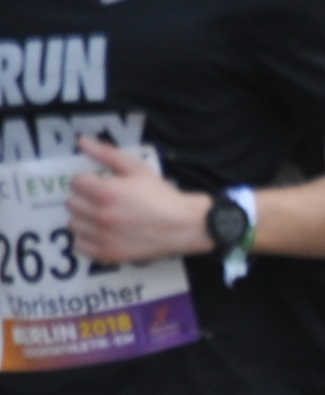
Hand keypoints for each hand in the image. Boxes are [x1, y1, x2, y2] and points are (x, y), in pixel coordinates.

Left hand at [66, 138, 220, 265]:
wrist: (183, 225)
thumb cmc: (161, 195)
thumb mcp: (137, 169)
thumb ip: (107, 154)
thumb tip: (81, 140)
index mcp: (106, 192)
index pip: (75, 182)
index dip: (88, 180)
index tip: (99, 183)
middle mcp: (100, 215)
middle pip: (71, 203)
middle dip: (84, 198)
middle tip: (102, 199)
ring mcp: (102, 237)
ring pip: (73, 224)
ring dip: (83, 218)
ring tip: (101, 216)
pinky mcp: (106, 254)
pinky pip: (79, 245)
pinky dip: (87, 239)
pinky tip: (103, 232)